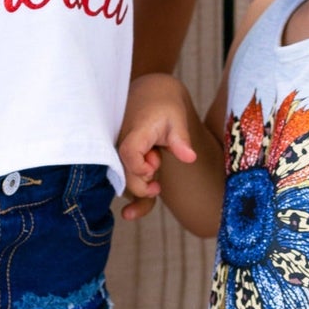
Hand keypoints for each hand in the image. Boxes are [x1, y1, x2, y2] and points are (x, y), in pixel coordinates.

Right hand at [117, 74, 196, 221]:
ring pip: (125, 184)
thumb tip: (190, 158)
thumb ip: (180, 139)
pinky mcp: (122, 161)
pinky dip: (134, 198)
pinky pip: (127, 183)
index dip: (141, 167)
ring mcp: (118, 155)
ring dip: (140, 192)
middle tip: (157, 173)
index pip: (130, 155)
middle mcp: (120, 145)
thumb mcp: (177, 118)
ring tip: (155, 185)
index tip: (155, 166)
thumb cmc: (164, 106)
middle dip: (143, 184)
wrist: (151, 94)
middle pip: (126, 176)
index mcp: (135, 133)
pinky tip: (131, 214)